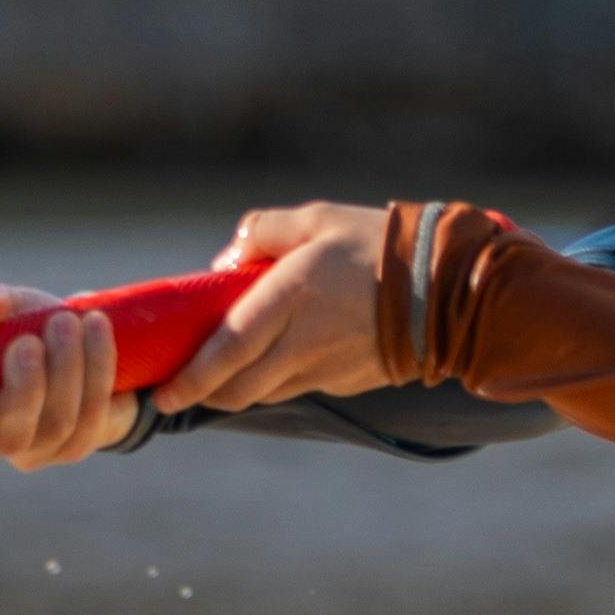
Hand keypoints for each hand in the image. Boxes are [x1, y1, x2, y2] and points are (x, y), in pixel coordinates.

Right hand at [0, 278, 135, 467]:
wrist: (79, 340)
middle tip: (30, 341)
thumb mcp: (0, 307)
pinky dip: (97, 368)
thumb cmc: (22, 327)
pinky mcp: (77, 446)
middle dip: (24, 389)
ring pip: (56, 425)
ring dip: (66, 369)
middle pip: (9, 438)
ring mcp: (38, 450)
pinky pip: (92, 415)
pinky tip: (97, 329)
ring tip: (68, 320)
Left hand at [155, 201, 403, 409]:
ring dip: (238, 390)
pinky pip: (298, 387)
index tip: (165, 394)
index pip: (227, 351)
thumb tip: (226, 260)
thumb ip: (265, 231)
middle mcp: (302, 342)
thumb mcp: (319, 219)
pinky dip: (276, 382)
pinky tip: (276, 362)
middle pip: (238, 388)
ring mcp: (325, 367)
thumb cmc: (379, 245)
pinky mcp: (346, 381)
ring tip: (223, 375)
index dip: (191, 379)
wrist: (448, 289)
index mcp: (290, 298)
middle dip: (204, 395)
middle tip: (181, 390)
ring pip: (265, 393)